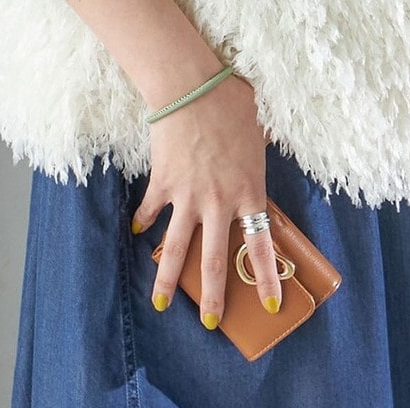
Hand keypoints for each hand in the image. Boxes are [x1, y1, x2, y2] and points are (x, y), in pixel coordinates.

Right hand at [132, 71, 283, 327]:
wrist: (191, 86)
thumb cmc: (230, 100)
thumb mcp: (259, 126)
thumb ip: (260, 146)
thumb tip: (263, 142)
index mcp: (248, 190)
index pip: (260, 246)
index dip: (266, 278)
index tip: (271, 304)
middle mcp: (218, 202)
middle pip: (216, 261)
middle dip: (215, 296)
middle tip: (213, 324)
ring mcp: (187, 196)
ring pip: (176, 250)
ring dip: (168, 280)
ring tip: (162, 304)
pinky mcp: (162, 184)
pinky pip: (152, 210)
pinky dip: (144, 222)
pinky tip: (138, 231)